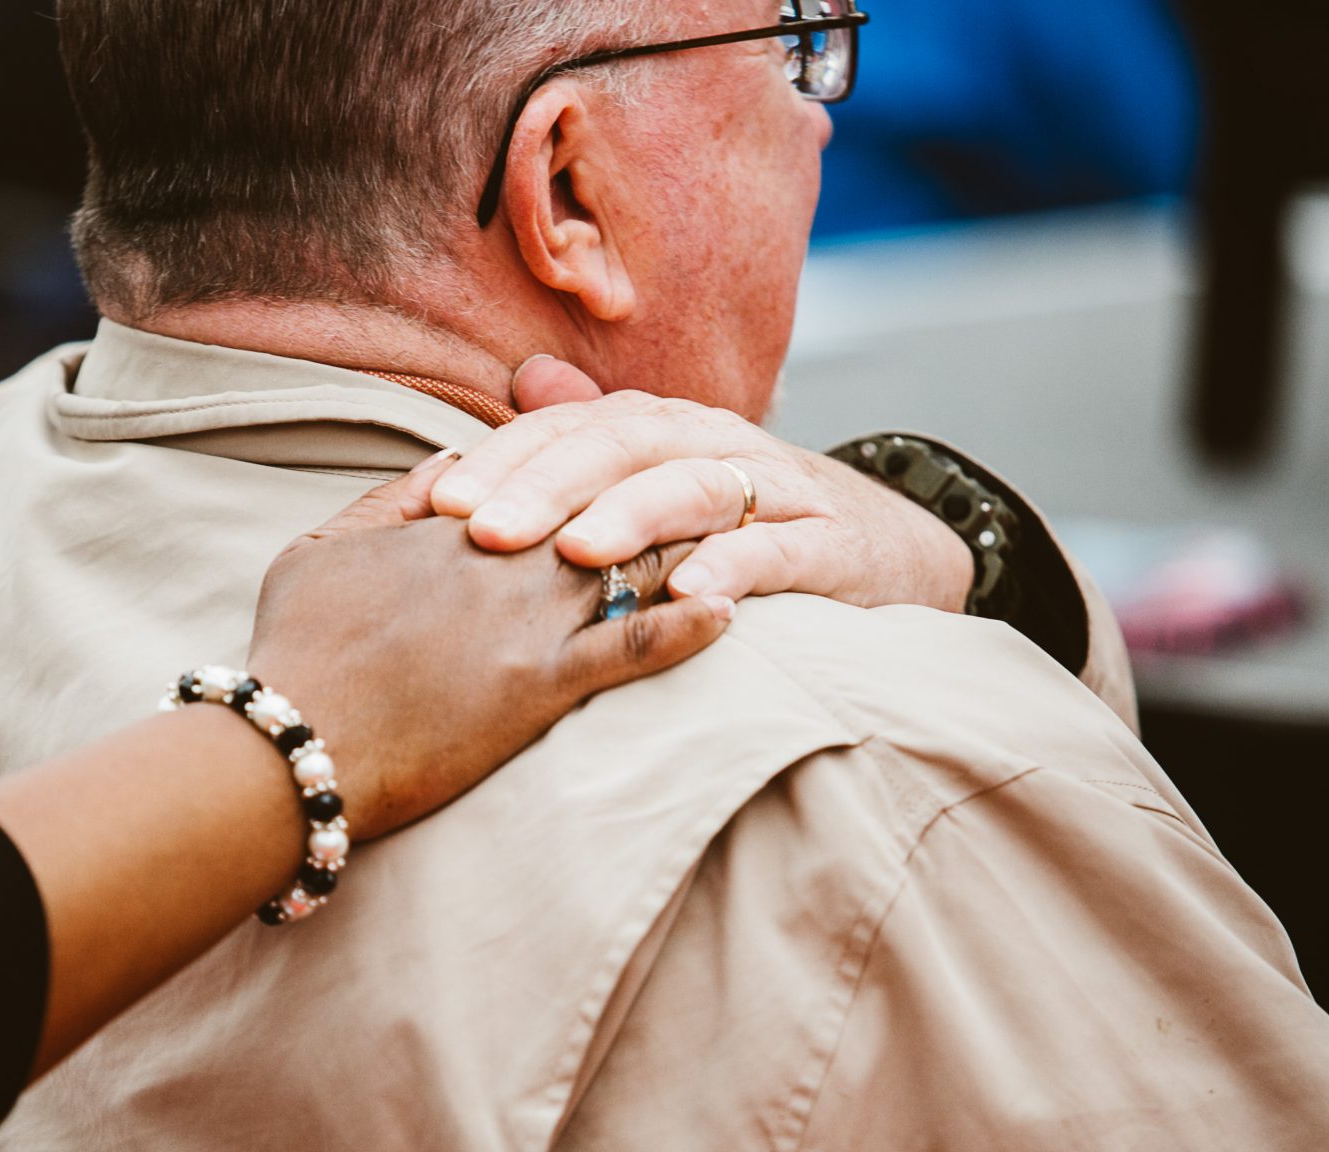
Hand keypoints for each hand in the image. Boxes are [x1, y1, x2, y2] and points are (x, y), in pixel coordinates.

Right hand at [247, 454, 729, 838]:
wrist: (288, 750)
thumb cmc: (293, 654)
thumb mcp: (317, 551)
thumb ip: (387, 500)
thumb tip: (452, 464)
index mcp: (453, 523)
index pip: (546, 476)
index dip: (597, 469)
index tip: (639, 460)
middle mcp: (500, 559)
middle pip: (606, 508)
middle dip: (661, 494)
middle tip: (717, 484)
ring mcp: (525, 622)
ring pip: (632, 564)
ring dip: (688, 549)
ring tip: (740, 539)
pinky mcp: (541, 687)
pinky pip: (636, 647)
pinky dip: (690, 627)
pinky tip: (731, 613)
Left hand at [428, 358, 973, 613]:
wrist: (886, 551)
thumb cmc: (746, 519)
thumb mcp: (666, 474)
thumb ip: (596, 433)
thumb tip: (524, 378)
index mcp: (660, 428)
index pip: (570, 429)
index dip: (507, 461)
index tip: (442, 504)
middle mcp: (712, 441)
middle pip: (622, 449)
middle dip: (548, 488)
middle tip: (485, 533)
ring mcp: (775, 488)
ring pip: (696, 487)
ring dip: (633, 518)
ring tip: (577, 555)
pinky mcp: (830, 543)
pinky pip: (778, 549)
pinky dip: (735, 566)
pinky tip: (688, 596)